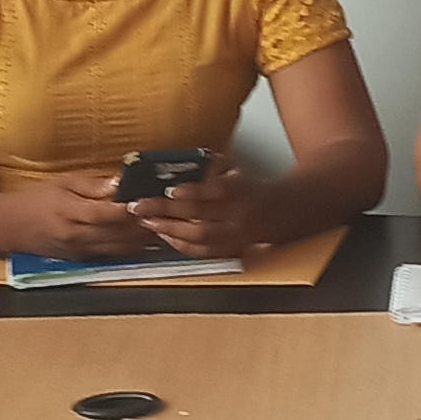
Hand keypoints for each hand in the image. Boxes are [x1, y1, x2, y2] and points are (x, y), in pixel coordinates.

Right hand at [14, 172, 158, 257]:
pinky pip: (112, 256)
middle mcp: (77, 235)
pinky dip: (130, 249)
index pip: (107, 213)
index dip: (130, 208)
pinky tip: (145, 242)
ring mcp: (80, 251)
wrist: (11, 227)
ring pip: (119, 248)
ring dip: (142, 240)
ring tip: (162, 228)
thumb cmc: (37, 199)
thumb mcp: (62, 182)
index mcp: (71, 212)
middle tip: (165, 214)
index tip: (149, 199)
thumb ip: (92, 185)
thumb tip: (120, 182)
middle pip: (118, 233)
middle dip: (143, 225)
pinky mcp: (82, 260)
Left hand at [134, 163, 265, 257]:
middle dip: (166, 212)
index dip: (194, 191)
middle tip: (140, 207)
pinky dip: (178, 244)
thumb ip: (210, 167)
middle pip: (200, 217)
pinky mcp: (230, 251)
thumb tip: (175, 167)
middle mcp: (239, 216)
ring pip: (199, 239)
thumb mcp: (234, 168)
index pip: (217, 190)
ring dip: (168, 230)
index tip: (170, 189)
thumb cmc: (248, 186)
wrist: (280, 212)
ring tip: (146, 221)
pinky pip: (201, 252)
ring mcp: (235, 237)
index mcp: (242, 190)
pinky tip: (162, 234)